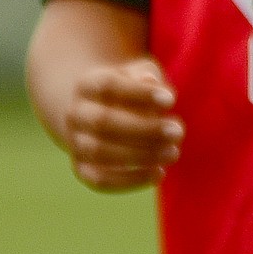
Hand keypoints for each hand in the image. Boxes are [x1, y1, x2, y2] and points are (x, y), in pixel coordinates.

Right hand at [62, 58, 183, 192]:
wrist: (100, 110)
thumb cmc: (130, 88)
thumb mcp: (138, 72)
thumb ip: (145, 74)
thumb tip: (151, 82)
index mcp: (86, 84)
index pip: (108, 86)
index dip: (139, 94)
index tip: (170, 101)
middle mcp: (75, 114)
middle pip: (103, 122)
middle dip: (144, 129)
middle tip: (178, 132)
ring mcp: (75, 143)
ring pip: (100, 153)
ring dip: (140, 155)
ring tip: (173, 153)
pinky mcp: (82, 169)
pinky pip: (100, 180)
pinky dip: (130, 181)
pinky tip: (159, 173)